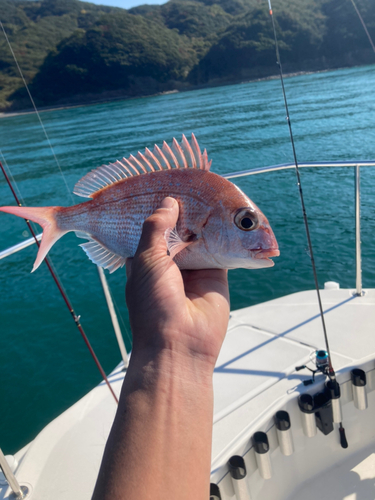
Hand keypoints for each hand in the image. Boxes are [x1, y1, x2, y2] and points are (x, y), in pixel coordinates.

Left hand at [125, 197, 229, 370]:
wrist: (179, 345)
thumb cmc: (153, 304)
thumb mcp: (145, 259)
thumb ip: (155, 228)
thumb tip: (168, 201)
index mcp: (146, 258)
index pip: (154, 227)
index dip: (161, 210)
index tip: (168, 187)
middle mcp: (170, 262)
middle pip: (180, 229)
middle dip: (186, 213)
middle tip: (193, 187)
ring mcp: (195, 268)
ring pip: (201, 236)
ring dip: (206, 221)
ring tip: (210, 195)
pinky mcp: (217, 274)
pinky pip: (223, 250)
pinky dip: (225, 235)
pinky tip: (227, 216)